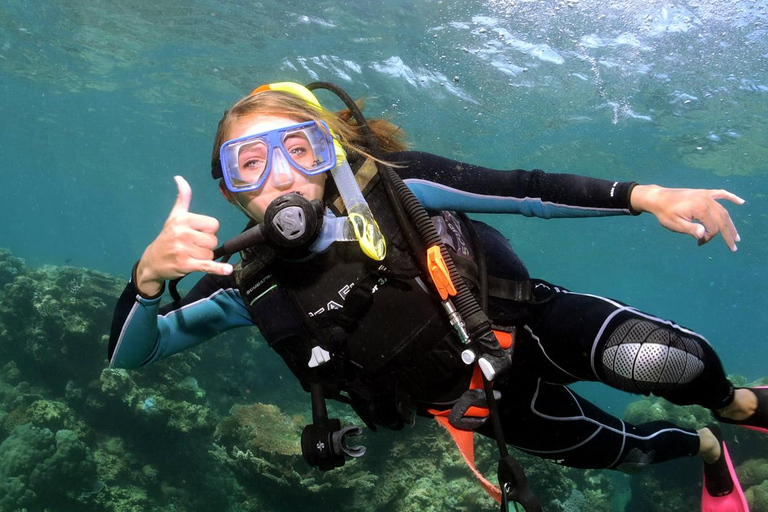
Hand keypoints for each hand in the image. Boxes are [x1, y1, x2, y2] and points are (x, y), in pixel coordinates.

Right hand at [136, 176, 232, 295]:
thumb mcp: (174, 216)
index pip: (214, 225)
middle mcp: (183, 232)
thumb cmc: (167, 237)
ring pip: (210, 254)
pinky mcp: (185, 264)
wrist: (152, 261)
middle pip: (213, 240)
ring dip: (203, 257)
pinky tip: (228, 270)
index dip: (209, 231)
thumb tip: (179, 178)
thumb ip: (182, 198)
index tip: (197, 234)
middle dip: (206, 246)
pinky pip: (206, 265)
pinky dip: (218, 269)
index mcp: (183, 219)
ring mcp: (183, 249)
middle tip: (192, 247)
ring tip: (190, 255)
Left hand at [630, 184, 744, 251]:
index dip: (709, 238)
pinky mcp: (703, 193)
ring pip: (723, 211)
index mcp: (700, 209)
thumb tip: (704, 234)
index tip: (699, 243)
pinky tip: (740, 202)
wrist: (657, 198)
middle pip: (722, 220)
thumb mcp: (675, 224)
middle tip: (733, 247)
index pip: (712, 227)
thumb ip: (691, 229)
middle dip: (728, 234)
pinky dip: (731, 198)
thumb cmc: (665, 213)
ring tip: (736, 236)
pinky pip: (721, 194)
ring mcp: (706, 195)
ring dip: (730, 223)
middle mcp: (707, 200)